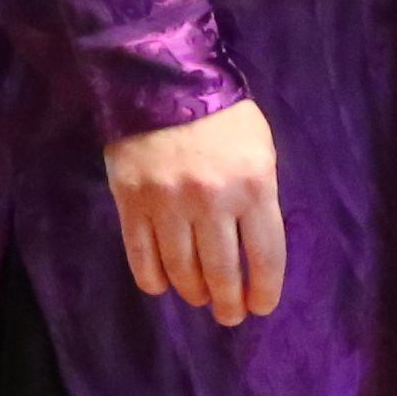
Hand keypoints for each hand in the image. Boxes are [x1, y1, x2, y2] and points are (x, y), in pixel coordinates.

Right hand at [103, 100, 284, 326]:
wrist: (162, 80)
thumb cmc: (222, 117)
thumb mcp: (260, 151)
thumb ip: (260, 198)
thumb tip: (251, 251)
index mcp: (254, 187)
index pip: (264, 257)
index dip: (263, 291)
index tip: (259, 307)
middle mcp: (212, 201)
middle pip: (222, 272)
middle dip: (228, 302)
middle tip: (228, 315)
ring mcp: (168, 204)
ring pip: (181, 269)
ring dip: (192, 293)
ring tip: (198, 298)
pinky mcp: (132, 202)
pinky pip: (141, 256)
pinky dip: (152, 279)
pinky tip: (162, 286)